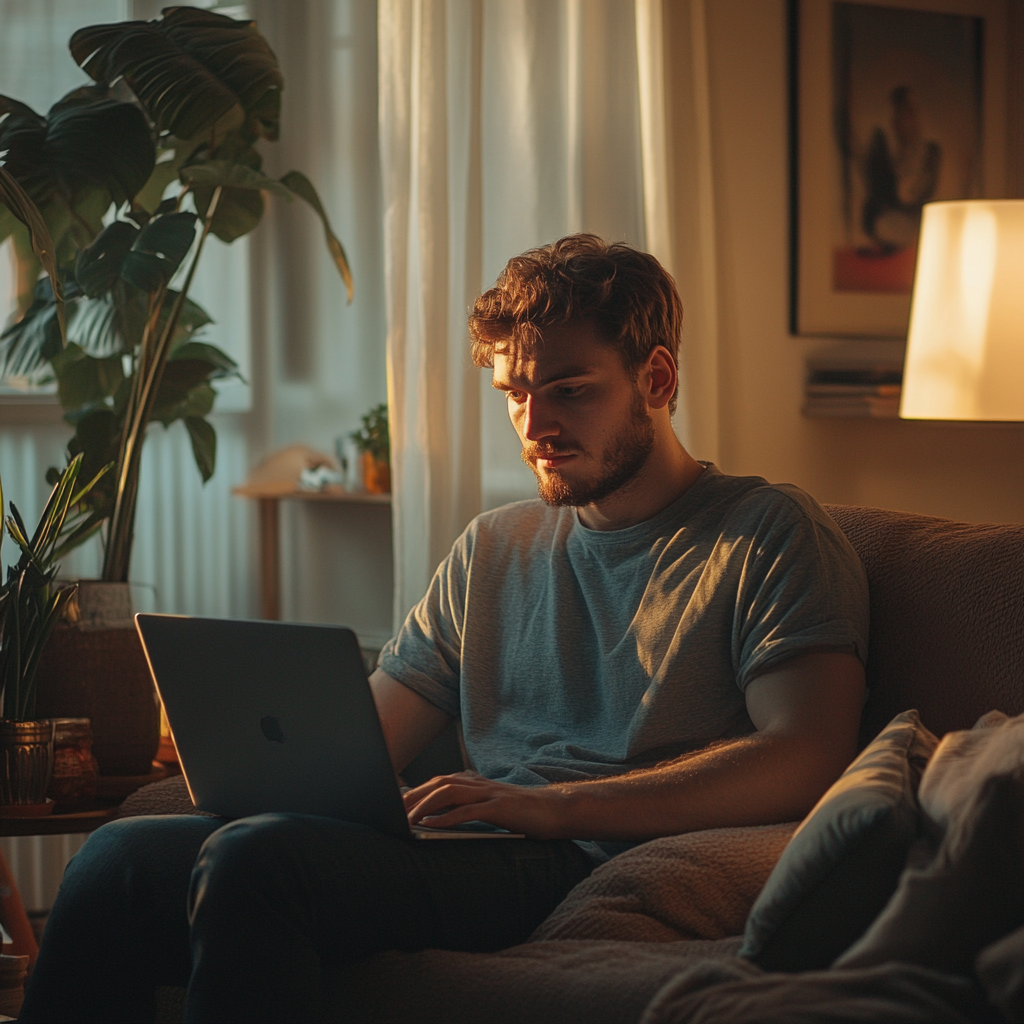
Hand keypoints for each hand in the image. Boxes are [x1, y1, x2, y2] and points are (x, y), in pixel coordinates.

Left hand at [403, 771, 568, 838]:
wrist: (556, 810)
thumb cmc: (524, 813)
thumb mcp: (492, 806)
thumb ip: (469, 806)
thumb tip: (441, 817)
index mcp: (477, 783)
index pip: (439, 782)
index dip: (417, 790)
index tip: (396, 802)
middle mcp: (480, 784)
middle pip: (439, 784)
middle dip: (414, 796)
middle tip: (392, 811)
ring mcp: (490, 794)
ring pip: (450, 793)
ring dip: (425, 805)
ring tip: (408, 819)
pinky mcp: (500, 808)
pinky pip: (468, 811)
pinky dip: (447, 818)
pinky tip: (433, 826)